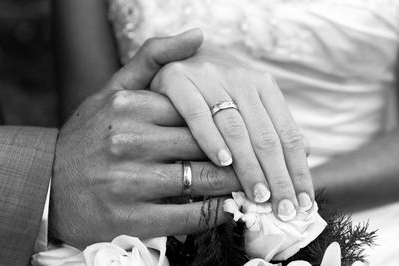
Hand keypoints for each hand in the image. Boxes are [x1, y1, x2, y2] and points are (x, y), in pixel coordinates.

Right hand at [49, 30, 240, 247]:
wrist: (48, 184)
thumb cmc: (89, 135)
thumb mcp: (112, 90)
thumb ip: (152, 59)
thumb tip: (198, 35)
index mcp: (130, 106)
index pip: (197, 111)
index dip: (224, 123)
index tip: (242, 131)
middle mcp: (128, 140)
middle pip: (205, 144)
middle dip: (237, 154)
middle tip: (259, 160)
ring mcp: (129, 181)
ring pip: (203, 179)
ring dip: (234, 183)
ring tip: (250, 183)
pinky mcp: (131, 217)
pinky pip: (190, 215)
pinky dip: (216, 213)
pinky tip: (227, 208)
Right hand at [150, 40, 312, 220]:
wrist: (173, 54)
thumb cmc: (212, 88)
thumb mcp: (245, 99)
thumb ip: (272, 123)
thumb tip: (307, 151)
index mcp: (261, 84)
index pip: (288, 134)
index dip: (298, 171)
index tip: (303, 202)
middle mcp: (239, 77)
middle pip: (265, 135)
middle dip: (278, 176)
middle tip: (284, 210)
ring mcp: (208, 77)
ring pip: (236, 128)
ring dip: (249, 165)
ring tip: (259, 195)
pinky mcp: (177, 79)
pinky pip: (197, 114)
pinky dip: (211, 139)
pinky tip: (223, 163)